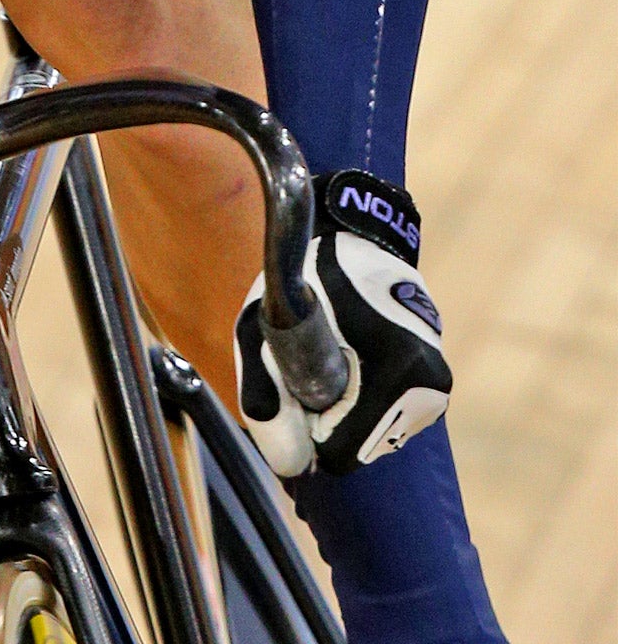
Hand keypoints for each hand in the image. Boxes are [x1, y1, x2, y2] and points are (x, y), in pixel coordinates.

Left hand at [234, 169, 451, 477]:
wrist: (354, 234)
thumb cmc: (305, 278)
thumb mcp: (265, 329)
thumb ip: (266, 399)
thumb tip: (293, 468)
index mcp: (397, 373)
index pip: (342, 454)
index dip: (308, 425)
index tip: (299, 383)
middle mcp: (429, 385)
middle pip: (361, 447)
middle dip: (330, 416)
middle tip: (319, 358)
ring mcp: (437, 385)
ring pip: (376, 436)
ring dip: (348, 409)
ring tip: (338, 350)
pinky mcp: (436, 382)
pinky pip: (390, 417)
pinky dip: (367, 401)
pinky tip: (357, 356)